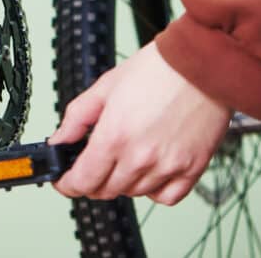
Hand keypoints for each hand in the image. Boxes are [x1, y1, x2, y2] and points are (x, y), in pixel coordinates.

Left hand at [49, 42, 231, 204]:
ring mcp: (167, 166)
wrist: (201, 64)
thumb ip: (77, 118)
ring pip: (133, 193)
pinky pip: (165, 197)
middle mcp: (140, 157)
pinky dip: (153, 189)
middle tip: (93, 162)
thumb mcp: (104, 87)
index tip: (64, 180)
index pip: (82, 181)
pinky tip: (150, 169)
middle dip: (92, 180)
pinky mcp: (191, 169)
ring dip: (122, 181)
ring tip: (125, 155)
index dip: (67, 184)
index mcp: (114, 136)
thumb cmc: (157, 69)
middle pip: (105, 191)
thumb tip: (59, 140)